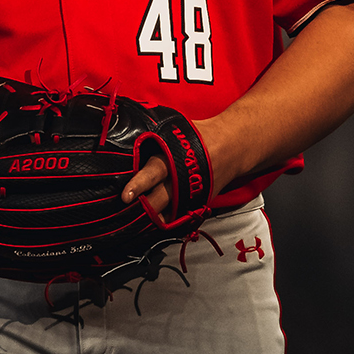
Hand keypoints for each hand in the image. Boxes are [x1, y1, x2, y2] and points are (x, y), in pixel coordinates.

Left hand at [119, 115, 240, 213]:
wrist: (231, 147)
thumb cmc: (197, 136)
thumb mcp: (172, 129)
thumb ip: (150, 133)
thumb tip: (122, 128)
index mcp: (172, 159)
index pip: (153, 172)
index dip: (138, 185)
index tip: (125, 196)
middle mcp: (180, 182)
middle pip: (158, 201)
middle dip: (140, 209)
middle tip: (123, 216)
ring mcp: (189, 197)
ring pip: (166, 215)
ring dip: (149, 219)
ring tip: (131, 225)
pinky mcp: (195, 206)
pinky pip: (176, 219)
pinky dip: (162, 221)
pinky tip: (147, 225)